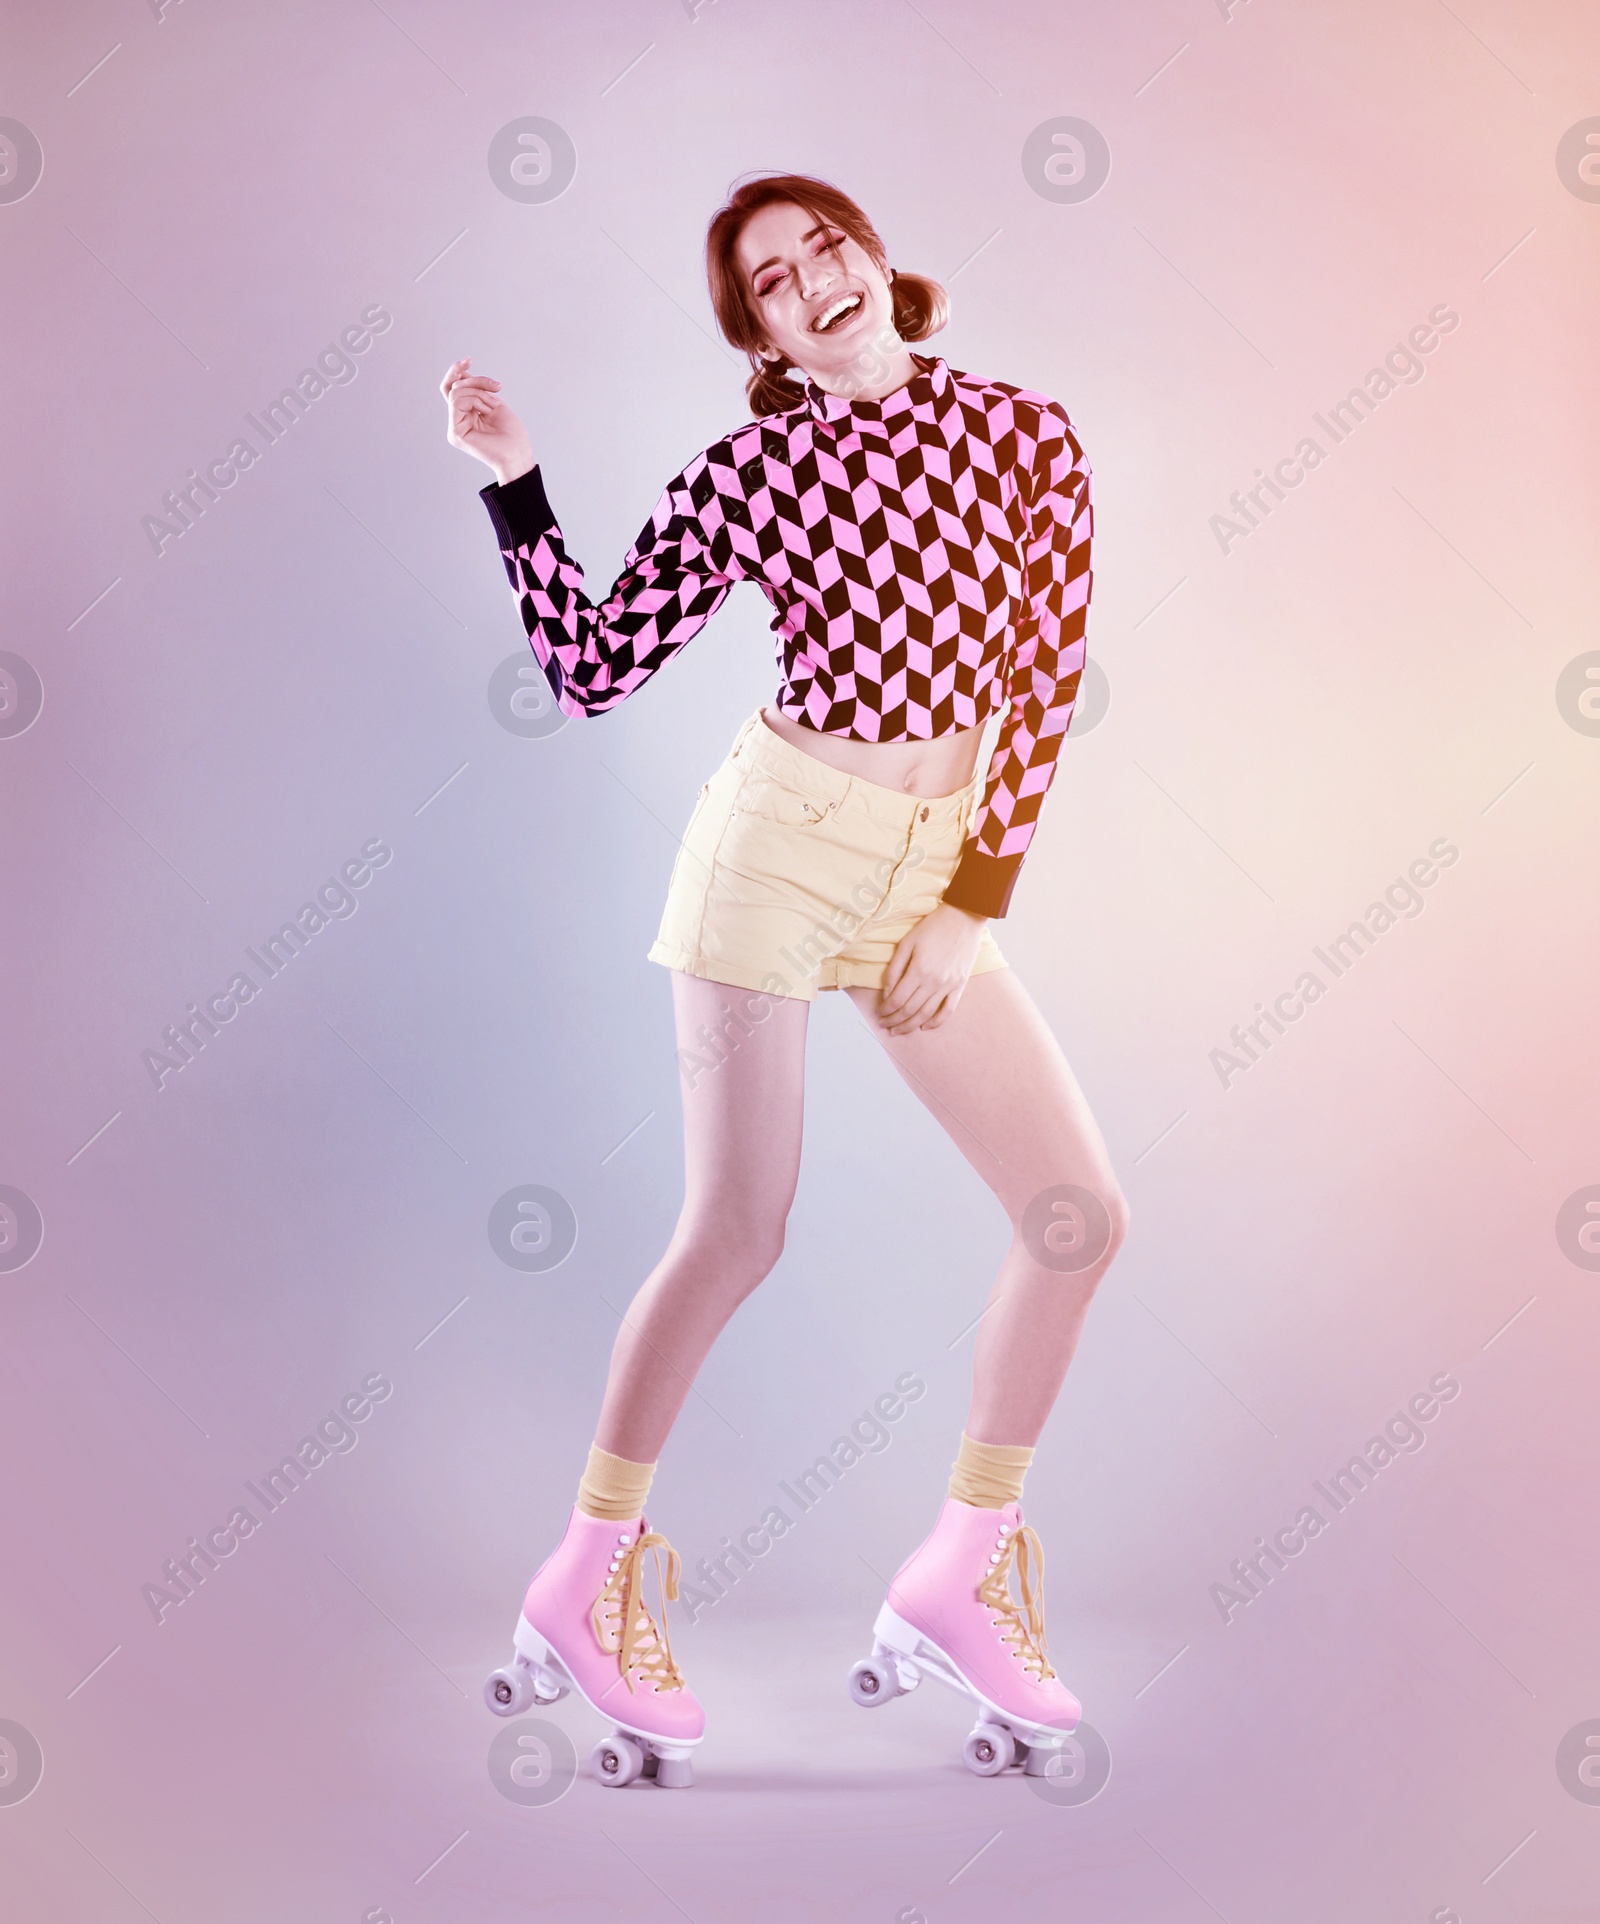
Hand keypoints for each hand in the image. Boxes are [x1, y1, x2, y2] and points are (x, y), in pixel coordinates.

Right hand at [441, 356, 534, 484]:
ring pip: (456, 392)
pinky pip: (456, 402)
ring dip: (479, 393)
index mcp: (466, 413)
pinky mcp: (455, 433)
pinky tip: (486, 411)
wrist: (518, 453)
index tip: (468, 359)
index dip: (456, 370)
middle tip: (496, 388)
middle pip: (455, 386)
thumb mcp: (493, 402)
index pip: (453, 387)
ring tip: (493, 407)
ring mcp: (455, 427)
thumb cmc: (511, 433)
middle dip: (477, 381)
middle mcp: (457, 419)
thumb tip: (460, 372)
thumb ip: (475, 389)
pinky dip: (475, 401)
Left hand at [873, 901, 986, 1034]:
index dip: (886, 1010)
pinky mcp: (960, 985)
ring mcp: (949, 985)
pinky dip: (936, 1022)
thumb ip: (895, 969)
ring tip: (899, 1030)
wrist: (964, 917)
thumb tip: (887, 993)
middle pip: (910, 1010)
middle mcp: (934, 982)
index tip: (879, 1014)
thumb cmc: (933, 927)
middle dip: (894, 1020)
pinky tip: (925, 1026)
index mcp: (919, 970)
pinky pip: (948, 1010)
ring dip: (911, 1025)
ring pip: (927, 1014)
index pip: (897, 999)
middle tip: (884, 1025)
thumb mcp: (907, 943)